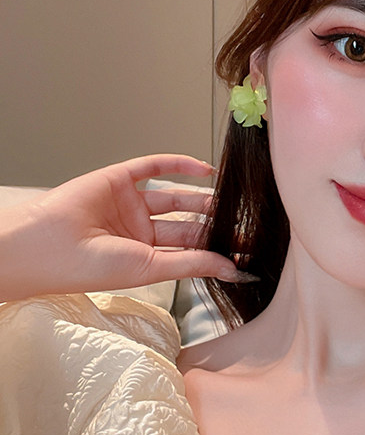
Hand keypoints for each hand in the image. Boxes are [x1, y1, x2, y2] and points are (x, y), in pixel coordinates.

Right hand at [0, 154, 248, 301]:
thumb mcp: (151, 268)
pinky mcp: (120, 178)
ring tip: (234, 200)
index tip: (246, 252)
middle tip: (248, 225)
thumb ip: (192, 264)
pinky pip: (154, 166)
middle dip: (217, 225)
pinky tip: (207, 169)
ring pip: (176, 196)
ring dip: (205, 198)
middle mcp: (139, 229)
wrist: (47, 245)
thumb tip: (232, 270)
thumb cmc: (90, 266)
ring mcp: (130, 203)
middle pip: (188, 224)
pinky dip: (180, 165)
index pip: (190, 250)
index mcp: (145, 255)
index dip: (217, 249)